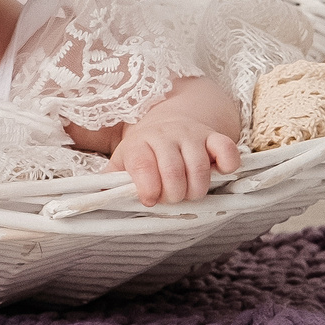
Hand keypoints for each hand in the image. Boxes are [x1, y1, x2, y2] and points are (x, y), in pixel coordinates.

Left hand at [109, 114, 239, 205]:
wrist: (169, 124)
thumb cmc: (145, 153)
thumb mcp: (123, 163)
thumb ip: (110, 181)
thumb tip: (98, 199)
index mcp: (139, 143)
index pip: (142, 164)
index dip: (147, 187)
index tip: (149, 200)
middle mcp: (166, 136)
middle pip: (173, 171)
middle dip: (173, 194)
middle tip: (171, 198)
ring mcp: (192, 135)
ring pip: (199, 167)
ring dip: (196, 190)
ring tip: (189, 193)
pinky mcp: (214, 137)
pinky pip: (227, 150)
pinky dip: (227, 166)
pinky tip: (219, 174)